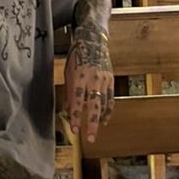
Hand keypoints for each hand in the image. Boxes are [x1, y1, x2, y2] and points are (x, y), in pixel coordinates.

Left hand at [64, 26, 113, 143]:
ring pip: (103, 104)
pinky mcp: (111, 80)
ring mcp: (104, 80)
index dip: (76, 116)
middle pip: (93, 105)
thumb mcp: (68, 71)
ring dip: (99, 119)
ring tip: (94, 131)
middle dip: (91, 123)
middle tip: (90, 138)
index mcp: (79, 76)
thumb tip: (68, 109)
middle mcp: (93, 79)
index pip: (77, 100)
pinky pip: (110, 99)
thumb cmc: (77, 55)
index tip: (74, 129)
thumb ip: (69, 90)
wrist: (93, 40)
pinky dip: (107, 111)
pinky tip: (103, 120)